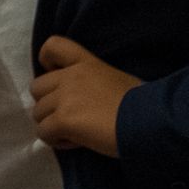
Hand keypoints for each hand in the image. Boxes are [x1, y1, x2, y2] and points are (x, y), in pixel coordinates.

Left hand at [33, 37, 139, 157]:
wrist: (151, 121)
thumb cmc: (144, 104)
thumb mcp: (119, 80)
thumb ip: (96, 83)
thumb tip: (91, 100)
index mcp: (86, 63)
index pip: (53, 45)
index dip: (47, 61)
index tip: (55, 74)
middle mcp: (70, 77)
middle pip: (37, 88)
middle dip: (48, 104)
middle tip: (69, 117)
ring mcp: (64, 98)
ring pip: (38, 113)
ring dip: (52, 125)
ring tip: (75, 134)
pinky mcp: (64, 120)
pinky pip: (44, 132)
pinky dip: (55, 140)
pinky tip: (75, 143)